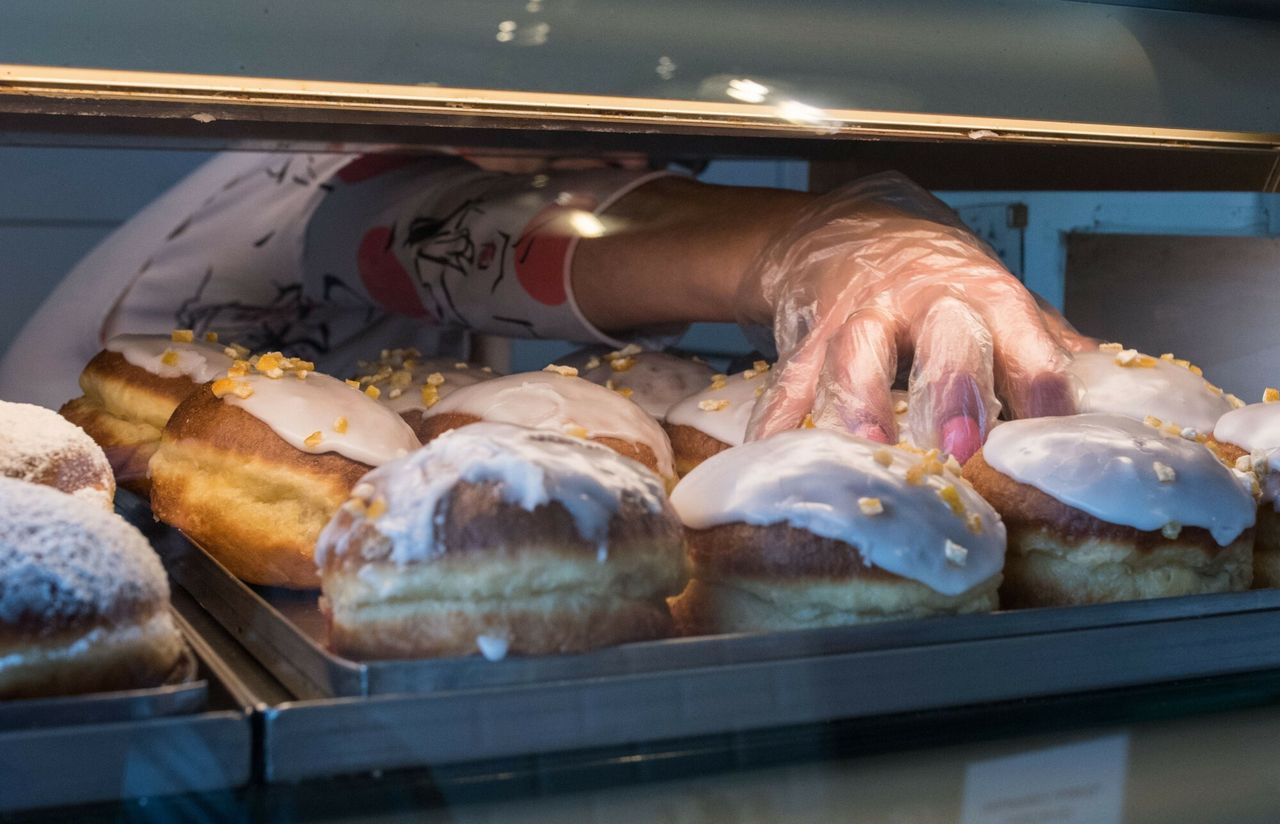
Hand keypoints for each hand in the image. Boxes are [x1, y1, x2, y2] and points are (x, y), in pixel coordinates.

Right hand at [737, 172, 1081, 461]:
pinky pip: (790, 376)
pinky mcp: (808, 331)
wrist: (846, 227)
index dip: (1039, 379)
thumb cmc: (934, 276)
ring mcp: (860, 313)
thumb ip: (1041, 342)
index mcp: (983, 293)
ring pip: (857, 354)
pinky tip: (769, 450)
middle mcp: (923, 299)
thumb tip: (1111, 385)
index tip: (1057, 426)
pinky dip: (777, 416)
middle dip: (950, 387)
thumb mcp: (994, 295)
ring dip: (859, 400)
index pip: (1022, 333)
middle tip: (958, 441)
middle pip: (942, 338)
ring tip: (866, 446)